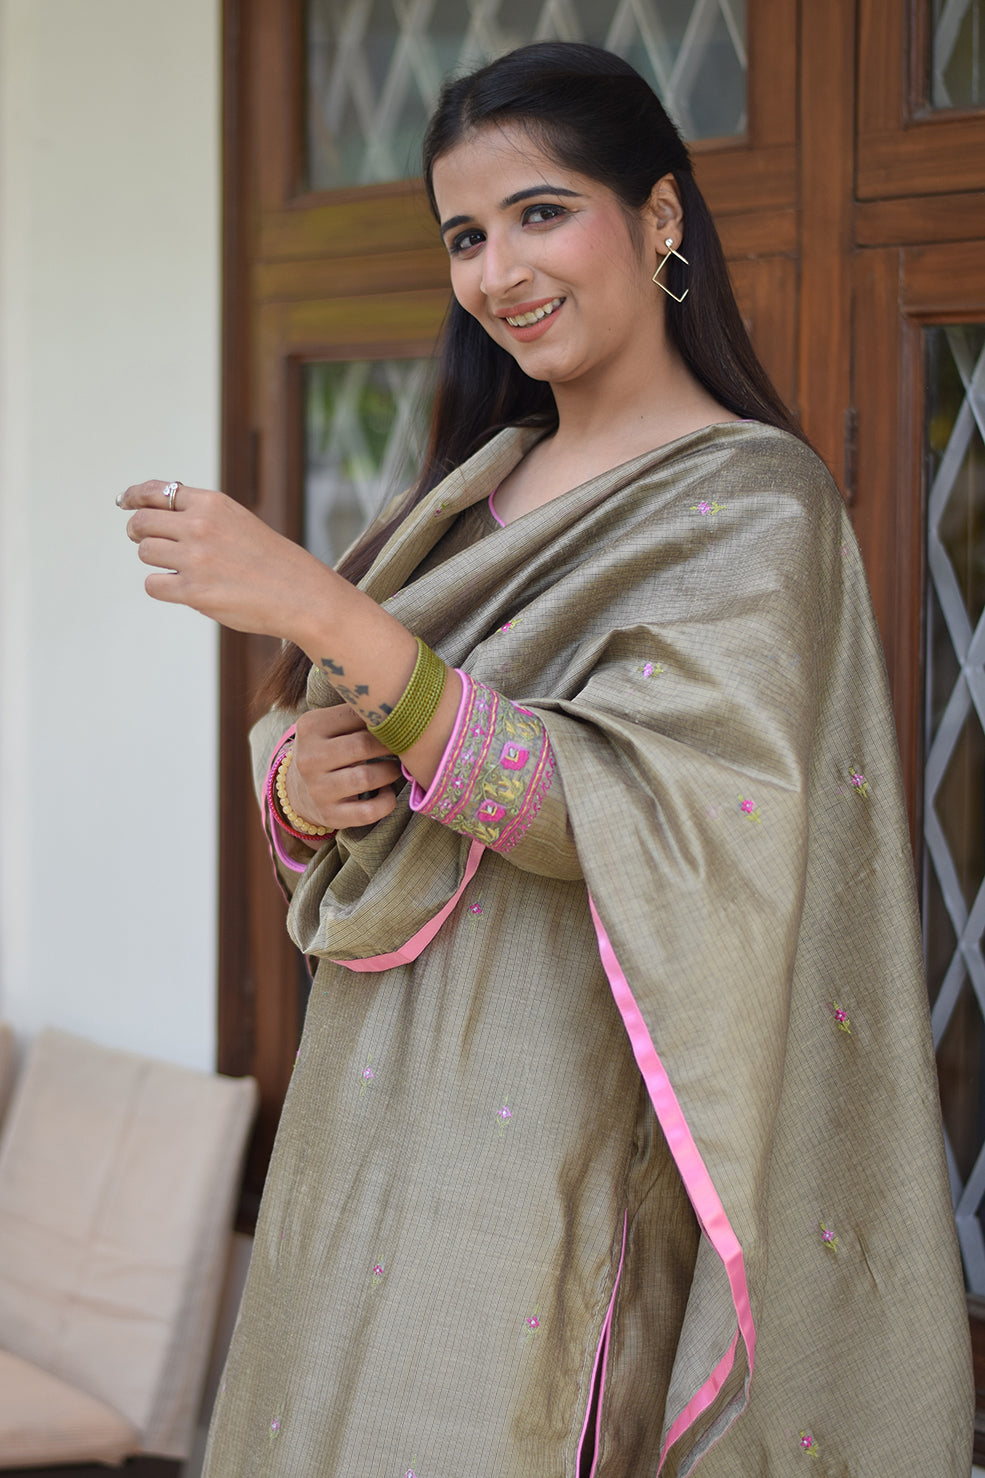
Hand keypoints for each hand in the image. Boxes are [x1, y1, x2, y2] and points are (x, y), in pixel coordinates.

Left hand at [118, 479, 335, 639]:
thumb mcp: (238, 522)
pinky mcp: (193, 591)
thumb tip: (156, 517)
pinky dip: (161, 586)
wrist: (301, 594)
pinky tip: (181, 588)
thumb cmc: (271, 561)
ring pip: (145, 552)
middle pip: (142, 521)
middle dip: (138, 531)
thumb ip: (202, 516)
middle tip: (144, 540)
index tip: (124, 502)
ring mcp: (195, 559)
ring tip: (179, 568)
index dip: (134, 496)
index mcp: (212, 503)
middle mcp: (200, 526)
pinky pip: (153, 584)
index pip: (157, 491)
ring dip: (154, 561)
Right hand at [288, 705, 402, 830]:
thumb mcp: (328, 725)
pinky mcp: (330, 815)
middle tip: (401, 746)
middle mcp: (309, 758)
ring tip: (394, 768)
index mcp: (310, 727)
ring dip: (390, 772)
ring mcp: (318, 789)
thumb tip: (400, 706)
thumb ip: (356, 713)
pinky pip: (369, 811)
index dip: (383, 718)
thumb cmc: (327, 750)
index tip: (397, 721)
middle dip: (390, 745)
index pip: (356, 714)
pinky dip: (386, 802)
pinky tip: (386, 793)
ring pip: (366, 778)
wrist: (297, 792)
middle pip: (363, 745)